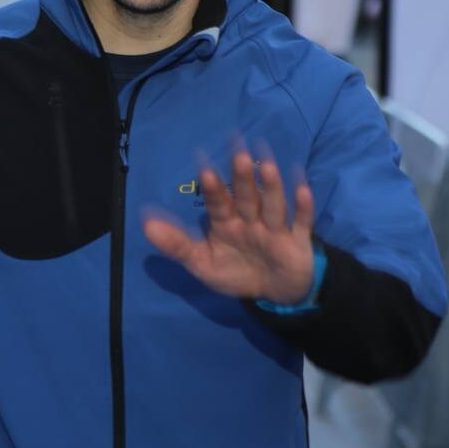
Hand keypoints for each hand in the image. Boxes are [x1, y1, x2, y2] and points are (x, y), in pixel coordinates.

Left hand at [143, 150, 315, 304]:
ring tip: (268, 165)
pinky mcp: (298, 241)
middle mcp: (251, 219)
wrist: (276, 293)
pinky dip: (303, 208)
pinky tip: (302, 189)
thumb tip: (145, 225)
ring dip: (271, 187)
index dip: (213, 188)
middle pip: (247, 197)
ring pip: (274, 205)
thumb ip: (176, 245)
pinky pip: (301, 222)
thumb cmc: (237, 271)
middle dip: (243, 178)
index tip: (204, 169)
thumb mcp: (203, 263)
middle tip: (238, 154)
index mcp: (227, 222)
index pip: (218, 202)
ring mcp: (276, 228)